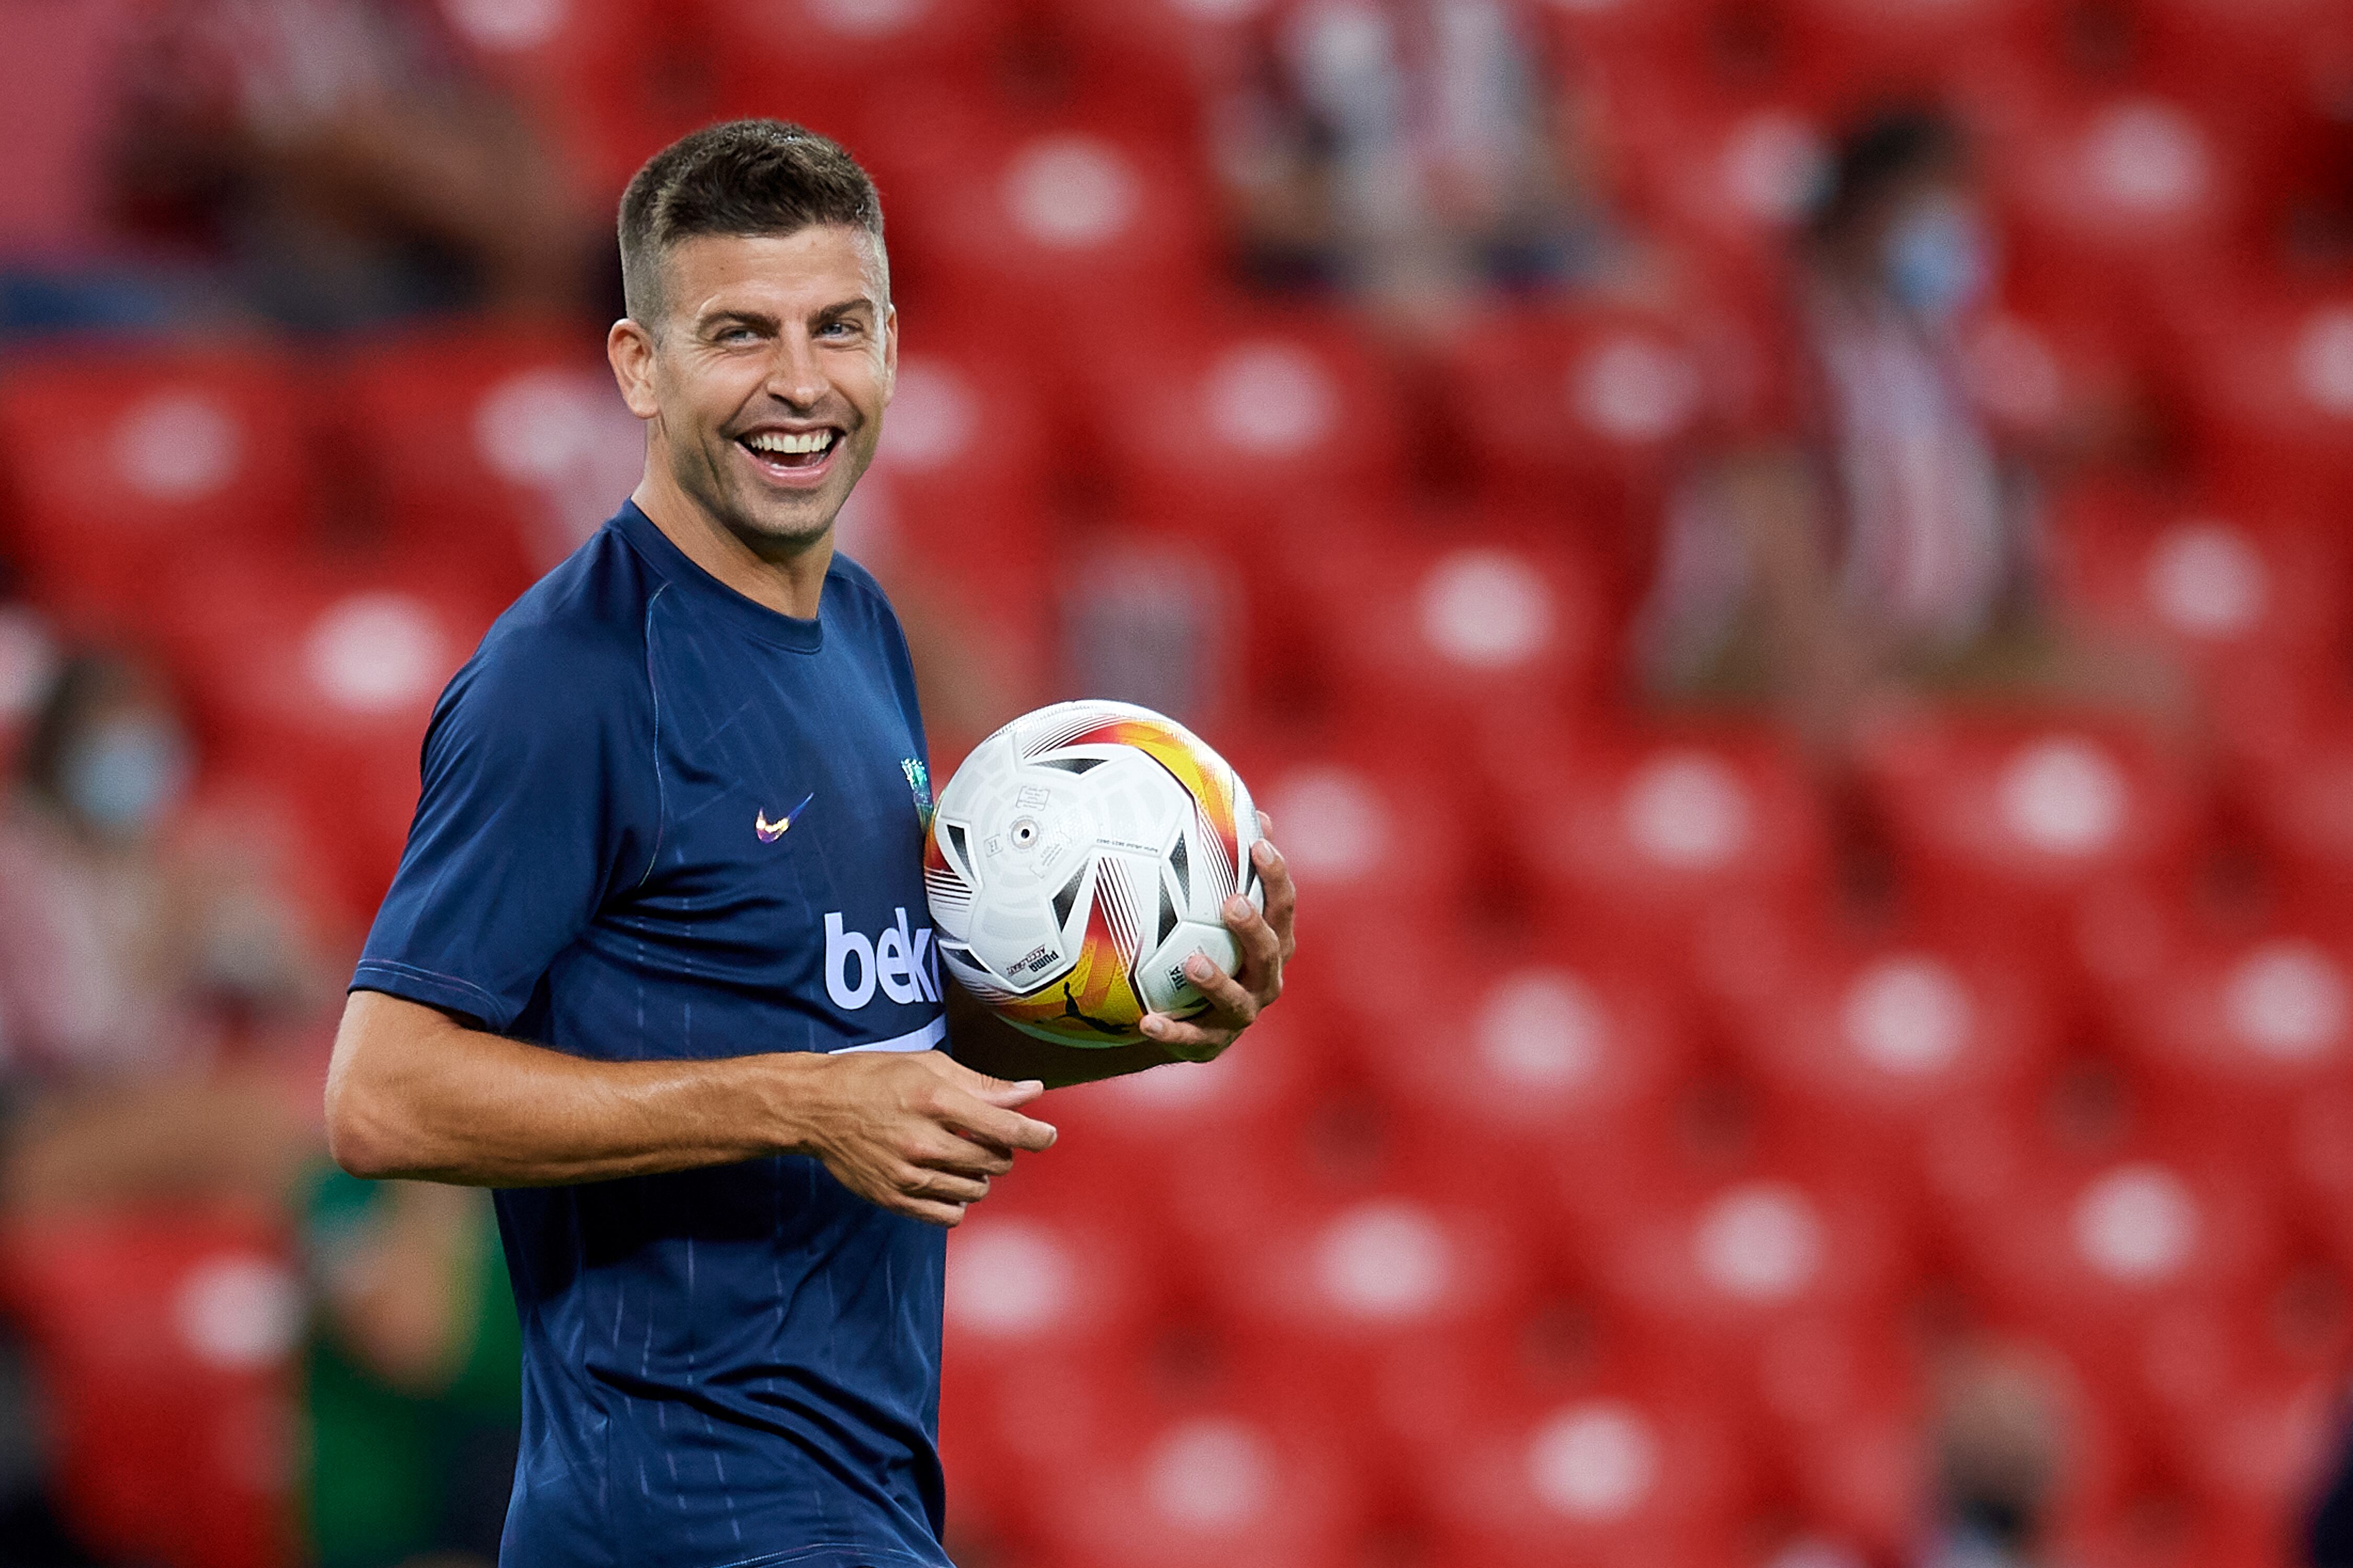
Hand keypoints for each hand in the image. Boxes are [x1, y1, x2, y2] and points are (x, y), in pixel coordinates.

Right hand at [783, 1050, 1056, 1226]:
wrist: (817, 1107)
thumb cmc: (874, 1078)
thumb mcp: (930, 1066)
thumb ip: (985, 1085)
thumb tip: (1032, 1094)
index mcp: (935, 1100)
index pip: (1006, 1129)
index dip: (1037, 1135)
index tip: (1047, 1135)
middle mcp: (923, 1140)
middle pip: (996, 1161)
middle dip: (1002, 1150)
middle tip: (985, 1136)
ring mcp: (908, 1174)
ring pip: (977, 1190)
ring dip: (980, 1174)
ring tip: (959, 1154)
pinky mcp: (894, 1198)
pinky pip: (950, 1215)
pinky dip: (958, 1200)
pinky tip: (946, 1178)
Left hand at [1141, 812, 1296, 1062]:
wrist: (1186, 1015)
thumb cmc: (1204, 945)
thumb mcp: (1212, 906)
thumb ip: (1223, 862)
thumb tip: (1223, 799)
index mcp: (1273, 940)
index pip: (1284, 904)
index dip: (1275, 875)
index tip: (1258, 844)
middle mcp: (1265, 978)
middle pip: (1270, 950)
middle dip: (1254, 927)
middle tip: (1233, 903)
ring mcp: (1241, 1013)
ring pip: (1237, 999)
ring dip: (1217, 980)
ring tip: (1194, 963)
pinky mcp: (1211, 1043)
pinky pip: (1190, 1037)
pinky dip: (1171, 1030)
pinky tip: (1145, 1021)